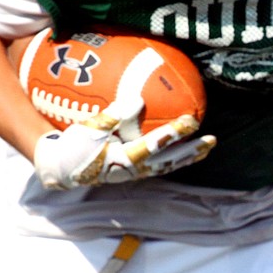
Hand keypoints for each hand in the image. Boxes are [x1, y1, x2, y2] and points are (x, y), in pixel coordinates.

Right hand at [33, 100, 214, 189]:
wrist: (61, 169)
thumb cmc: (74, 146)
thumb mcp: (89, 129)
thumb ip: (113, 115)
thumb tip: (138, 99)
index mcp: (122, 159)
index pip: (154, 146)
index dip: (174, 134)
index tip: (191, 120)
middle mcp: (132, 170)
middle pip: (169, 162)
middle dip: (191, 151)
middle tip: (212, 139)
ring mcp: (135, 173)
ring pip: (168, 166)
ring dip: (189, 156)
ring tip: (208, 145)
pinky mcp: (134, 171)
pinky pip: (160, 164)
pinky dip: (176, 156)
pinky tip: (187, 146)